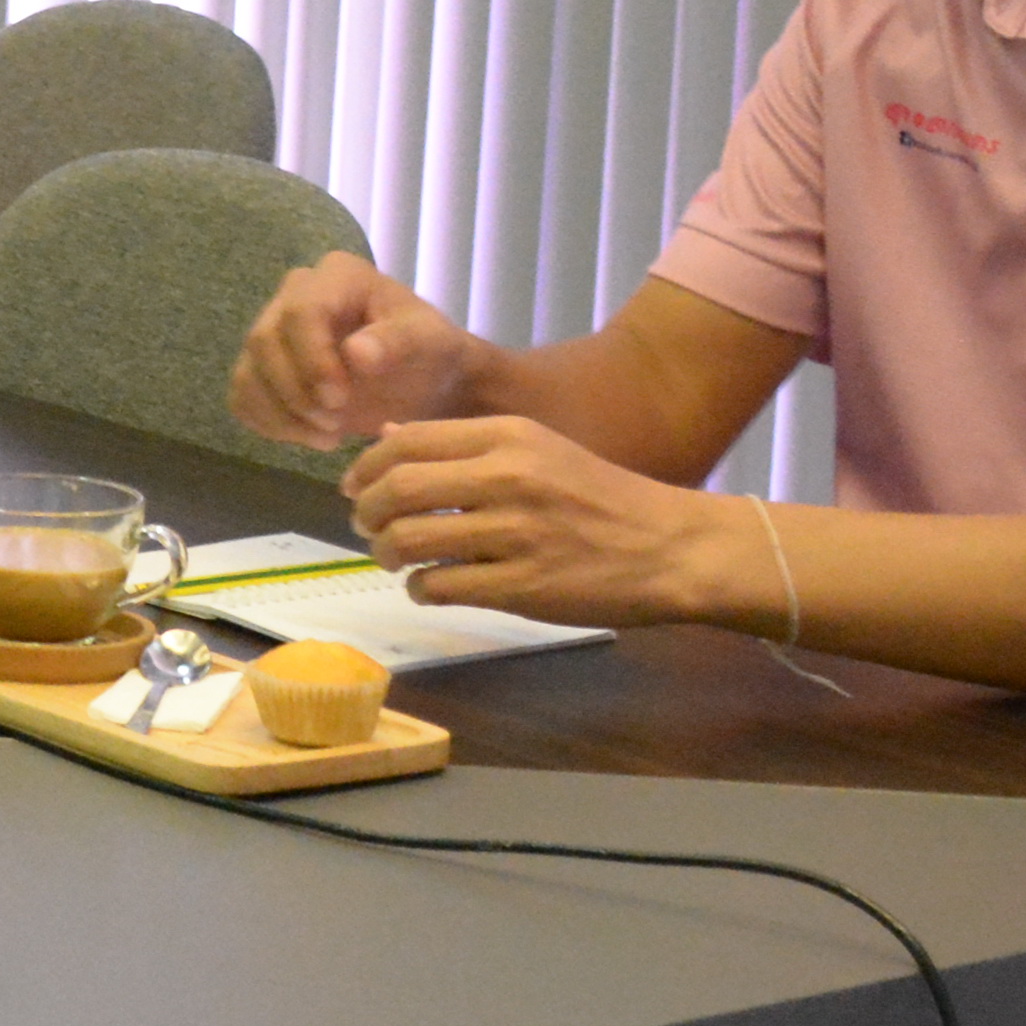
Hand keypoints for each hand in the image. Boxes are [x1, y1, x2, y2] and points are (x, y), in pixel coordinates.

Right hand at [231, 253, 486, 450]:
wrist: (423, 379)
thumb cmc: (429, 352)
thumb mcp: (428, 342)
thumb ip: (396, 343)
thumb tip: (356, 353)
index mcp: (338, 276)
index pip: (301, 311)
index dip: (311, 359)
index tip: (339, 400)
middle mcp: (295, 293)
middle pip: (263, 341)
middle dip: (295, 392)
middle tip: (334, 424)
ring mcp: (273, 328)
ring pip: (248, 372)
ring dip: (282, 414)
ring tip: (328, 435)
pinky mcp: (262, 366)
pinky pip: (242, 396)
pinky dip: (270, 424)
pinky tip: (310, 435)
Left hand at [337, 415, 732, 629]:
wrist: (670, 546)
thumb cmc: (598, 497)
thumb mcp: (536, 448)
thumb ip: (463, 444)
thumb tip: (387, 436)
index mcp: (507, 436)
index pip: (405, 441)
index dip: (366, 468)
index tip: (355, 488)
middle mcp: (508, 477)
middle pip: (397, 490)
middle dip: (367, 513)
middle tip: (368, 528)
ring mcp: (516, 533)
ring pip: (410, 540)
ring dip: (387, 554)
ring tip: (395, 559)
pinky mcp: (523, 587)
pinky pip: (440, 586)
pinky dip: (420, 589)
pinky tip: (429, 586)